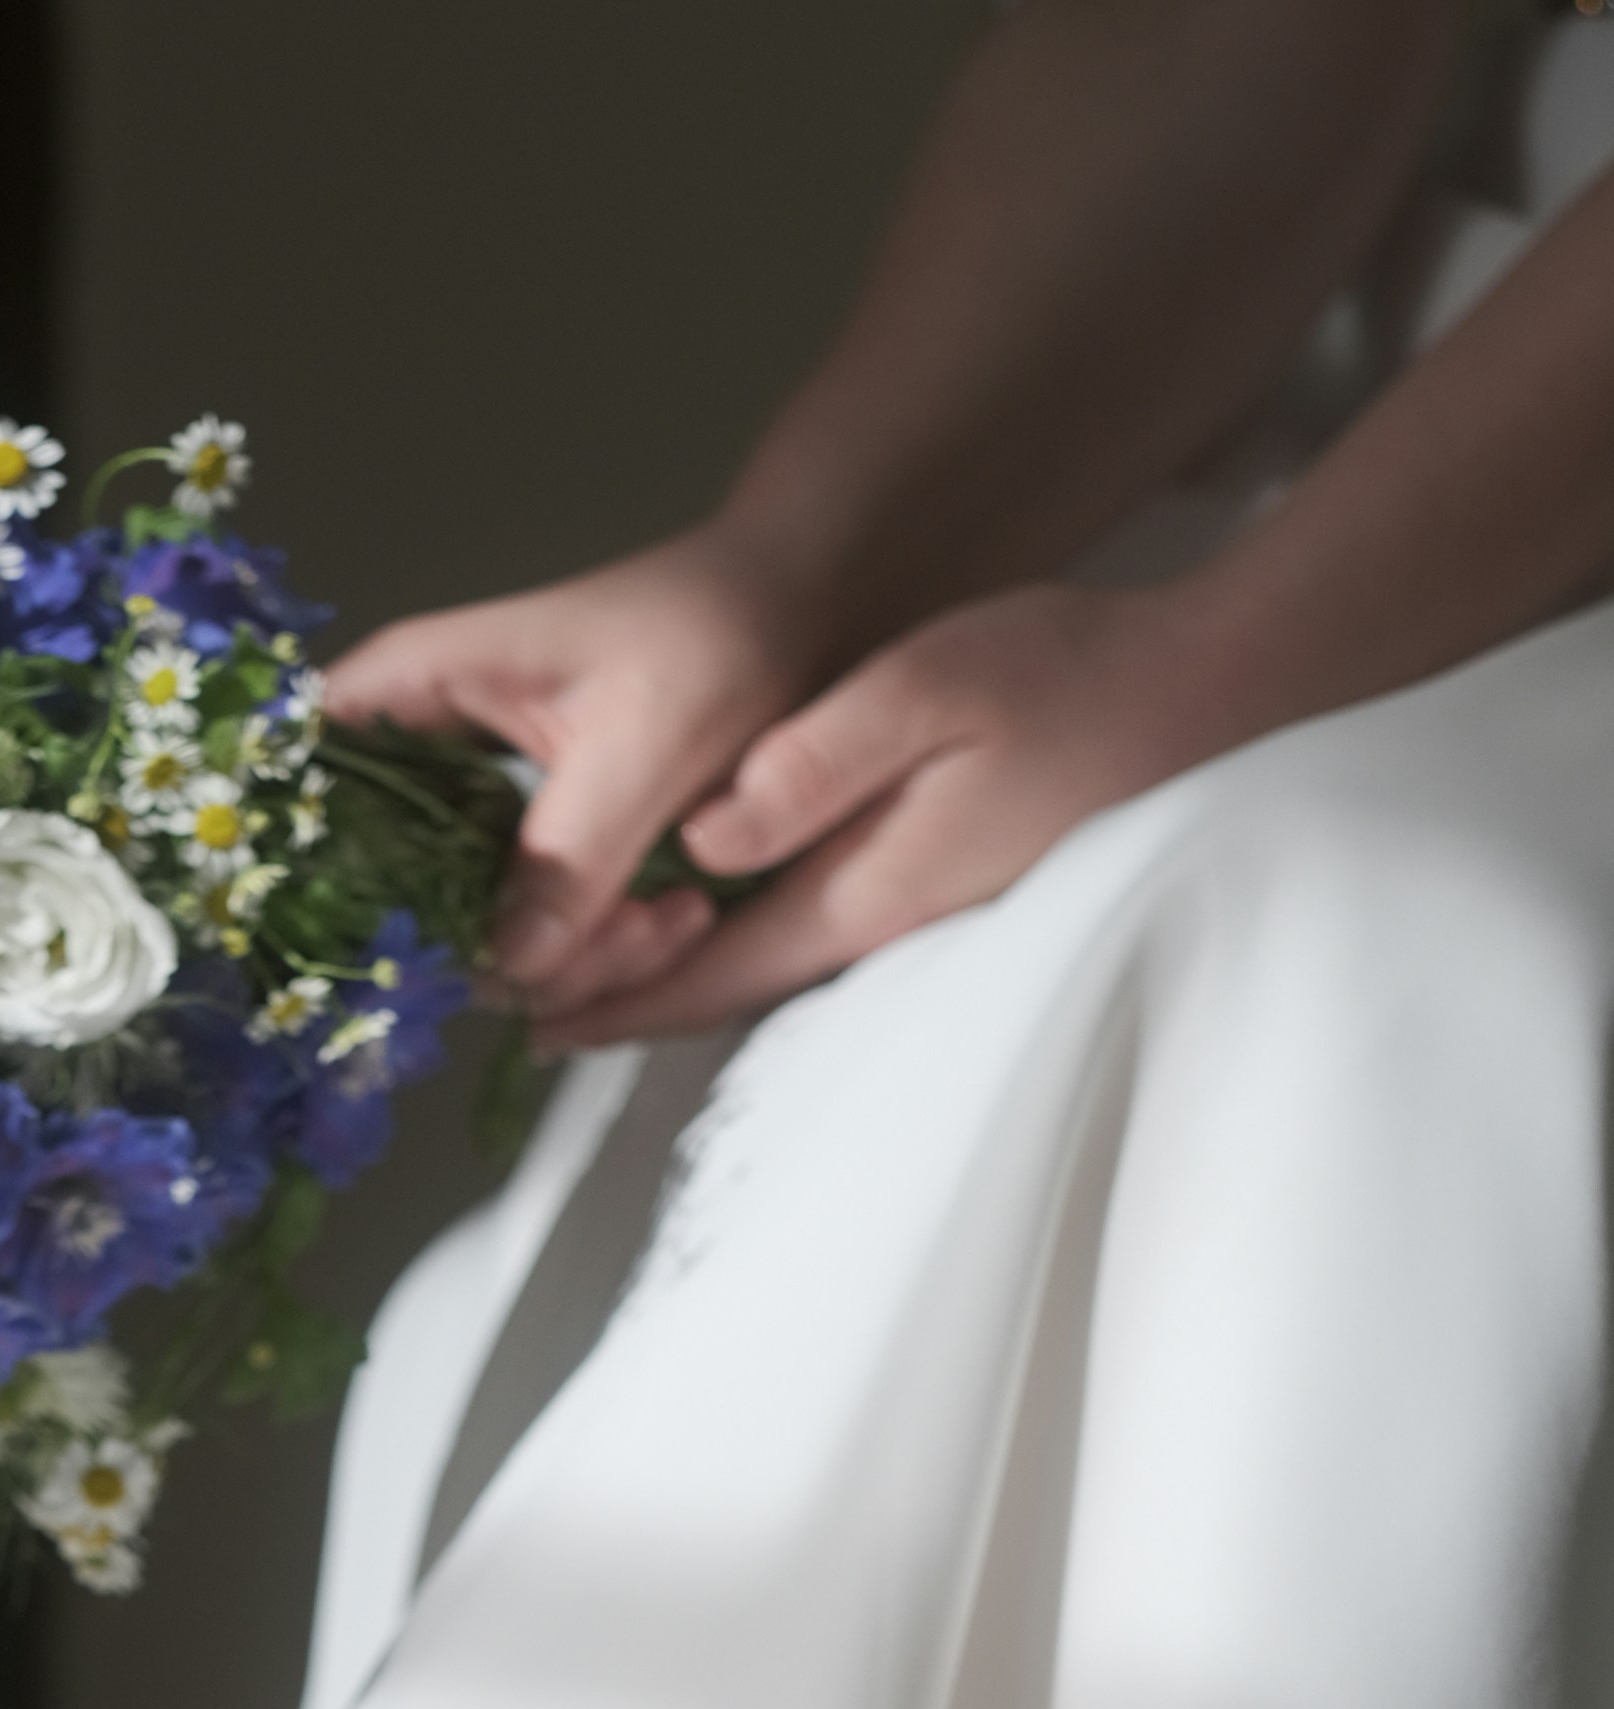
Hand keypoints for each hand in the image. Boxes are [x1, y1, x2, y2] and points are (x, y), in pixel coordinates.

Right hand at [323, 529, 828, 1019]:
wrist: (799, 611)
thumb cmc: (717, 633)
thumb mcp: (644, 744)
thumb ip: (571, 855)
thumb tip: (505, 969)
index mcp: (417, 688)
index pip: (297, 780)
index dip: (306, 867)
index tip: (386, 941)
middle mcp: (426, 756)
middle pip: (385, 894)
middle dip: (492, 949)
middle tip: (616, 939)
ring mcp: (475, 812)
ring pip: (469, 935)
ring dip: (570, 964)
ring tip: (675, 920)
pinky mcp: (530, 853)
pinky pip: (531, 940)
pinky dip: (600, 955)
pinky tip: (676, 922)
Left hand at [525, 578, 1248, 1049]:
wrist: (1190, 701)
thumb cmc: (1069, 678)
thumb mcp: (929, 686)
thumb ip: (813, 762)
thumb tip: (706, 834)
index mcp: (859, 893)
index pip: (705, 973)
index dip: (611, 1003)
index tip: (530, 1021)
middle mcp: (875, 928)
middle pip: (719, 990)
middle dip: (624, 1008)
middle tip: (527, 1012)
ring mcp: (906, 915)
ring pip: (757, 965)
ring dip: (671, 976)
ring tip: (584, 975)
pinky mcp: (927, 887)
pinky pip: (801, 930)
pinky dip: (731, 938)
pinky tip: (695, 914)